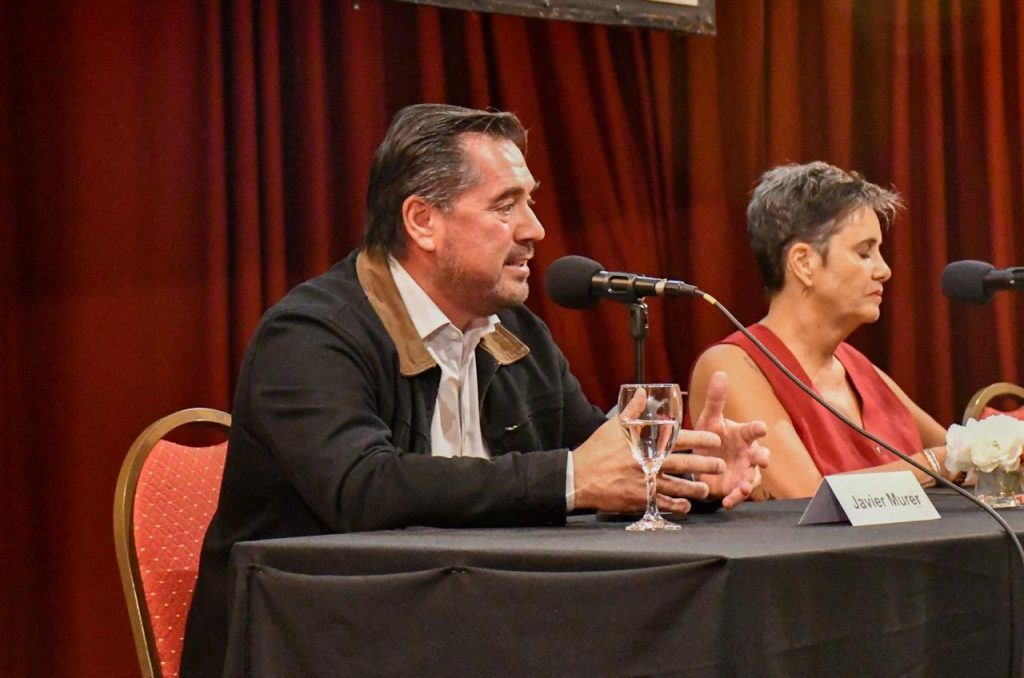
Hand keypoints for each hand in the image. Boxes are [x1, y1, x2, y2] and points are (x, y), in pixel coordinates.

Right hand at [572, 389, 727, 513]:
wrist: (579, 477)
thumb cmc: (597, 449)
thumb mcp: (614, 425)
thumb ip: (633, 410)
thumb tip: (643, 392)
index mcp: (647, 444)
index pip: (681, 439)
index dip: (701, 439)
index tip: (716, 439)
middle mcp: (650, 464)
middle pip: (685, 464)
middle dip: (706, 465)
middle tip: (720, 466)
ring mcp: (646, 483)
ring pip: (678, 487)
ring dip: (695, 489)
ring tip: (706, 490)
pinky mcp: (640, 500)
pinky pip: (664, 504)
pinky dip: (677, 506)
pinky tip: (686, 506)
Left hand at [686, 371, 769, 508]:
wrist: (702, 459)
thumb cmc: (711, 435)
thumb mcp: (709, 418)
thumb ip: (715, 399)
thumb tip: (720, 373)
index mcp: (743, 435)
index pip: (754, 430)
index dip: (758, 429)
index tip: (761, 428)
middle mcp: (748, 454)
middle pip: (761, 456)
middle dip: (762, 458)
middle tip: (761, 459)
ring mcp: (743, 471)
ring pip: (753, 478)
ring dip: (749, 483)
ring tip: (743, 487)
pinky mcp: (734, 486)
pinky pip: (738, 495)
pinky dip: (735, 499)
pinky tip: (727, 502)